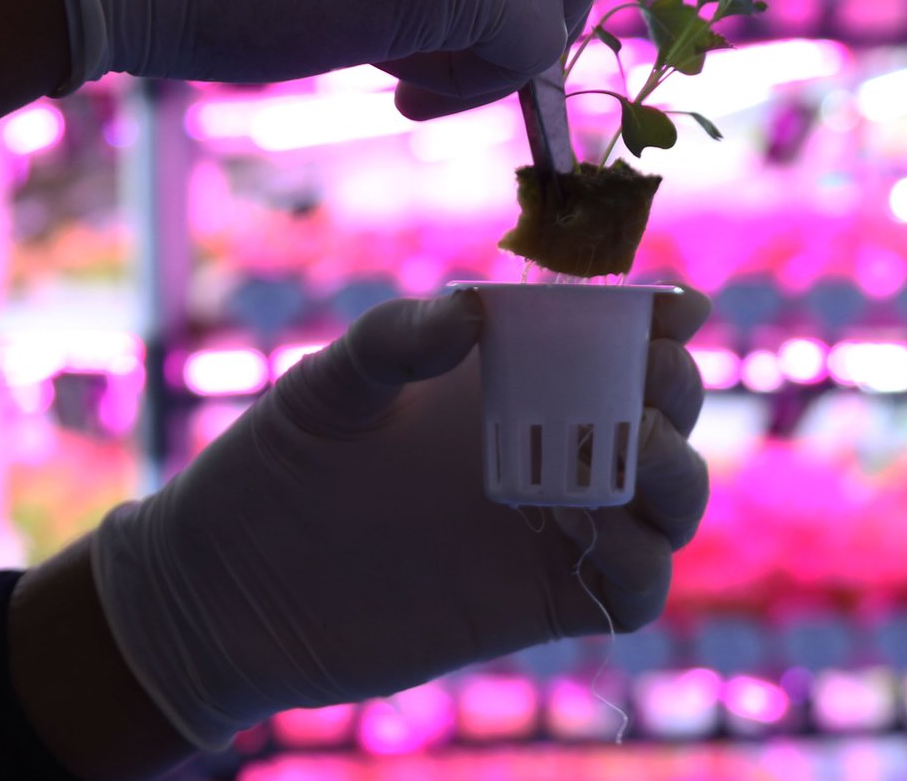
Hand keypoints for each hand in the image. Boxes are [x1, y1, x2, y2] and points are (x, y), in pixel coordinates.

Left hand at [88, 287, 711, 748]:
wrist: (231, 590)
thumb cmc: (275, 470)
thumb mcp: (328, 388)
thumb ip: (395, 340)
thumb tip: (471, 308)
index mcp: (507, 375)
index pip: (616, 334)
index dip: (664, 315)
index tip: (675, 305)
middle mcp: (547, 443)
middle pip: (662, 407)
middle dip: (673, 385)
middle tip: (647, 380)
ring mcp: (553, 525)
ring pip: (668, 497)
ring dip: (673, 472)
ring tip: (631, 455)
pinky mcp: (545, 601)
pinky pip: (634, 586)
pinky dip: (644, 561)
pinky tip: (600, 537)